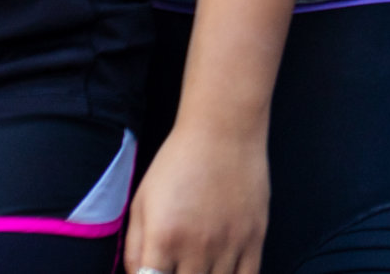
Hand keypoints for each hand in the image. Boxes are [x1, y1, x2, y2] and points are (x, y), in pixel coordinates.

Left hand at [123, 121, 268, 273]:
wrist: (223, 130)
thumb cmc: (177, 163)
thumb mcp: (141, 202)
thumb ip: (133, 247)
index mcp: (163, 239)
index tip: (155, 272)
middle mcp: (197, 247)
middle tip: (177, 266)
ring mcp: (229, 244)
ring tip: (197, 267)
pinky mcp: (255, 237)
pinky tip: (222, 271)